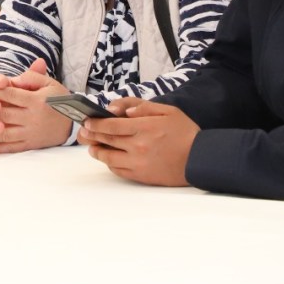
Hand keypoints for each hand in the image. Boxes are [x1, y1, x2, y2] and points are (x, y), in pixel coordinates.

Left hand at [0, 59, 72, 152]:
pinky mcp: (31, 144)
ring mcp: (31, 133)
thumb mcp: (49, 83)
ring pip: (7, 133)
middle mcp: (33, 118)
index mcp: (37, 101)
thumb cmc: (59, 99)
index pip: (13, 95)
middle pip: (6, 115)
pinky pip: (13, 148)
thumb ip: (31, 77)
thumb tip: (12, 79)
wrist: (75, 122)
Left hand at [79, 98, 198, 185]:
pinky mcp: (141, 176)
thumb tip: (122, 110)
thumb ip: (143, 107)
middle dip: (91, 135)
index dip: (95, 123)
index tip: (87, 121)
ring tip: (92, 146)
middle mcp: (138, 146)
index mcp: (144, 128)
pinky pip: (118, 170)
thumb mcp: (167, 111)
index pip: (111, 125)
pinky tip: (108, 157)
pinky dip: (110, 163)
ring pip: (108, 157)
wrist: (199, 159)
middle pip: (106, 140)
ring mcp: (138, 163)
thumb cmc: (184, 132)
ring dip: (97, 151)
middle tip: (83, 131)